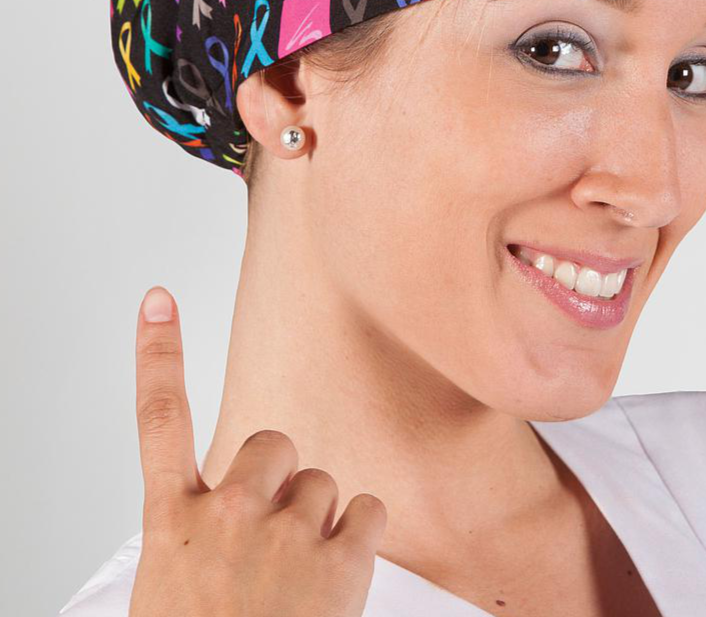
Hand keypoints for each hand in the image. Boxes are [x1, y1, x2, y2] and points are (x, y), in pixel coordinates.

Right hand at [128, 286, 386, 616]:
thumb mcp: (175, 588)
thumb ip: (199, 536)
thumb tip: (228, 512)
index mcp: (172, 525)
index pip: (157, 419)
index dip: (155, 353)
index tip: (157, 301)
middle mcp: (224, 514)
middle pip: (273, 443)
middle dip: (279, 478)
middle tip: (271, 534)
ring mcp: (281, 534)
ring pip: (323, 482)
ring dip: (319, 520)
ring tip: (298, 582)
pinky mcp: (338, 560)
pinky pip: (366, 511)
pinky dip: (361, 539)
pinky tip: (337, 581)